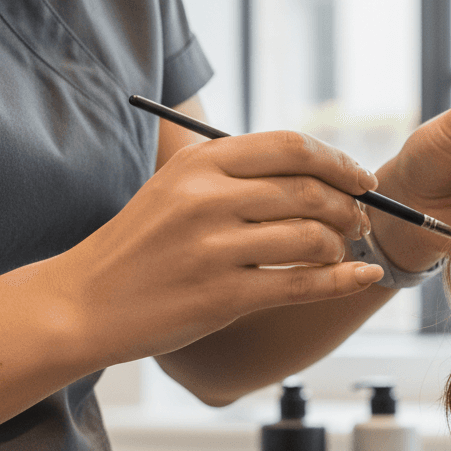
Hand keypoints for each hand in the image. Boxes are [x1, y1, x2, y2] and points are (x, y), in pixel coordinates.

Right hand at [50, 130, 386, 364]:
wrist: (84, 303)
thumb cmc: (143, 245)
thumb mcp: (179, 188)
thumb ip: (240, 174)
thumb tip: (322, 173)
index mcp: (201, 162)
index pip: (292, 147)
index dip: (338, 162)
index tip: (362, 180)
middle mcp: (208, 198)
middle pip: (310, 191)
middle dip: (349, 206)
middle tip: (360, 220)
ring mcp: (214, 248)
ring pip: (312, 238)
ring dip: (341, 246)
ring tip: (341, 251)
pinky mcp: (223, 296)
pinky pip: (303, 284)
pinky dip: (344, 280)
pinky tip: (366, 276)